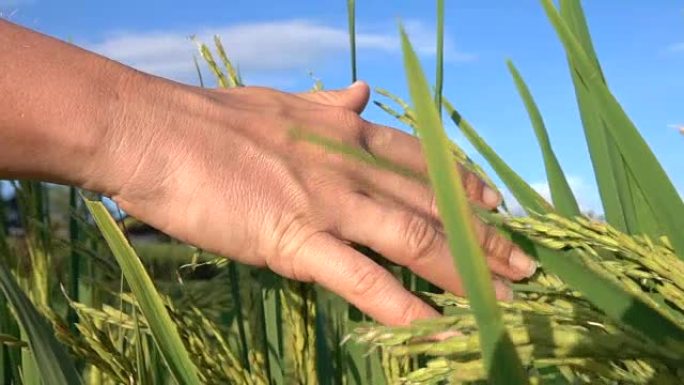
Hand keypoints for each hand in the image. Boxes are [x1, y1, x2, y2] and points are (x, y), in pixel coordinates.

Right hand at [96, 77, 535, 325]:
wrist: (154, 131)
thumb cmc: (209, 120)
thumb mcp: (280, 101)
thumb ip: (327, 103)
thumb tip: (360, 91)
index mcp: (343, 131)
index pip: (421, 159)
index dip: (463, 184)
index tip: (495, 205)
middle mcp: (348, 166)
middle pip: (431, 203)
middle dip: (484, 237)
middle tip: (525, 262)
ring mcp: (326, 203)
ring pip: (412, 239)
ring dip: (464, 271)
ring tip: (505, 296)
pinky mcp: (294, 240)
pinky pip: (360, 278)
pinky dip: (400, 304)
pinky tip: (433, 325)